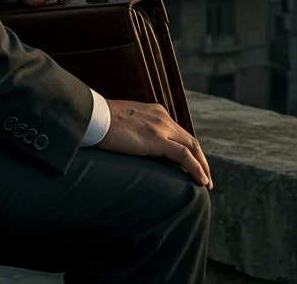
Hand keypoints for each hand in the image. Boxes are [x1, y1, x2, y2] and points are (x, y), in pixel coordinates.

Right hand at [97, 99, 212, 190]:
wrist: (90, 116)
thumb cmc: (99, 122)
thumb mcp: (122, 124)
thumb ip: (134, 132)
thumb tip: (134, 145)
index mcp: (155, 112)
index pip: (179, 133)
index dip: (188, 150)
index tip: (191, 165)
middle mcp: (162, 117)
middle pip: (190, 140)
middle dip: (200, 160)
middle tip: (205, 177)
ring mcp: (160, 127)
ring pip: (192, 147)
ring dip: (202, 167)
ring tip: (206, 184)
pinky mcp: (156, 139)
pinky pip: (183, 156)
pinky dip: (196, 169)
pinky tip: (201, 182)